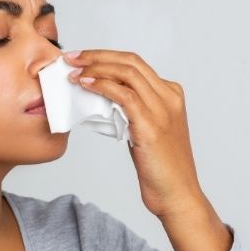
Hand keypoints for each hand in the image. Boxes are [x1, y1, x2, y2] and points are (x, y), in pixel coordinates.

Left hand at [63, 49, 204, 217]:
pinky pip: (124, 95)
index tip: (83, 58)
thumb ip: (133, 111)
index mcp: (171, 95)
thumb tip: (103, 97)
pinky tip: (86, 85)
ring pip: (127, 73)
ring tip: (74, 71)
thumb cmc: (161, 168)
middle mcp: (169, 97)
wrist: (177, 195)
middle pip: (130, 62)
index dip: (106, 56)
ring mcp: (162, 110)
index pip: (135, 63)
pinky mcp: (151, 126)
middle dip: (97, 56)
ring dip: (96, 67)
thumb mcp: (147, 130)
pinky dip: (103, 86)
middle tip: (72, 58)